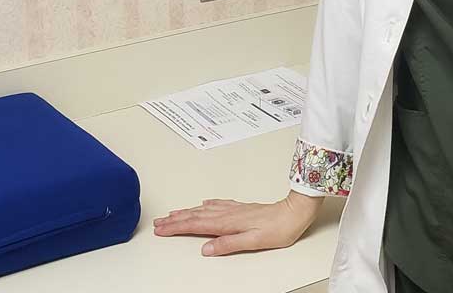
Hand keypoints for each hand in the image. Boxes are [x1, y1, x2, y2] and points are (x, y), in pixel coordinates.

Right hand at [153, 191, 323, 256]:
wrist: (294, 213)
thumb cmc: (278, 229)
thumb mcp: (253, 241)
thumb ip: (228, 244)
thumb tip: (207, 248)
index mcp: (228, 223)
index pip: (195, 225)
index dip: (176, 228)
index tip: (161, 229)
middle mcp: (228, 214)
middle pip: (195, 216)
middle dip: (175, 219)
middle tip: (159, 222)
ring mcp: (234, 209)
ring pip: (203, 209)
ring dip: (186, 211)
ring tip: (173, 214)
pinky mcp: (241, 208)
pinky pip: (218, 204)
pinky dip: (206, 205)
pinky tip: (204, 203)